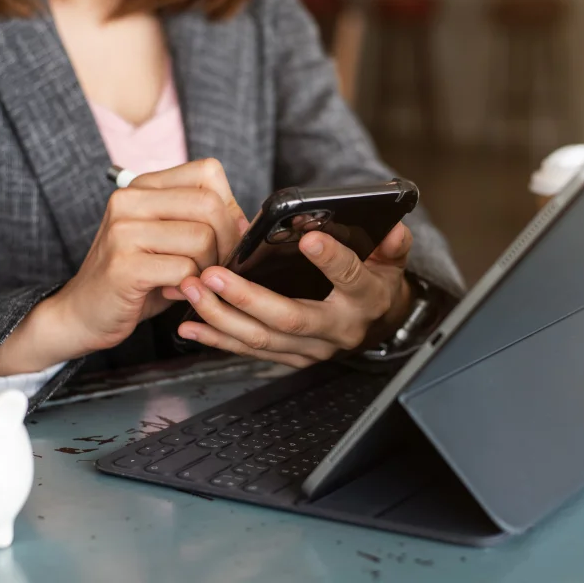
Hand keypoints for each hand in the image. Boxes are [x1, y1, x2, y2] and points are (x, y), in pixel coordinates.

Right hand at [0, 159, 247, 375]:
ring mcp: (123, 231)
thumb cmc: (135, 278)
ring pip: (202, 239)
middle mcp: (129, 200)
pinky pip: (185, 270)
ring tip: (191, 280)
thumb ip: (202, 221)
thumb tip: (246, 222)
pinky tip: (175, 292)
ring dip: (208, 268)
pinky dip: (191, 287)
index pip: (208, 172)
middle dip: (227, 242)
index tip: (224, 236)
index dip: (229, 206)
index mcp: (143, 186)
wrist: (82, 314)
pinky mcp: (124, 265)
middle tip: (215, 267)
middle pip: (211, 206)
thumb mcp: (168, 239)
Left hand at [176, 222, 414, 367]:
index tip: (309, 239)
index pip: (350, 279)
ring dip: (221, 316)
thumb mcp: (391, 260)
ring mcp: (312, 348)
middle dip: (247, 297)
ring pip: (262, 338)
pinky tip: (190, 326)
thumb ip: (392, 243)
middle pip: (290, 317)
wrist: (374, 323)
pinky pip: (249, 351)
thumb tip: (393, 227)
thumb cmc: (375, 281)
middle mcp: (337, 329)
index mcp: (365, 299)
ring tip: (192, 290)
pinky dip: (217, 339)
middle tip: (213, 274)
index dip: (331, 260)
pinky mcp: (292, 358)